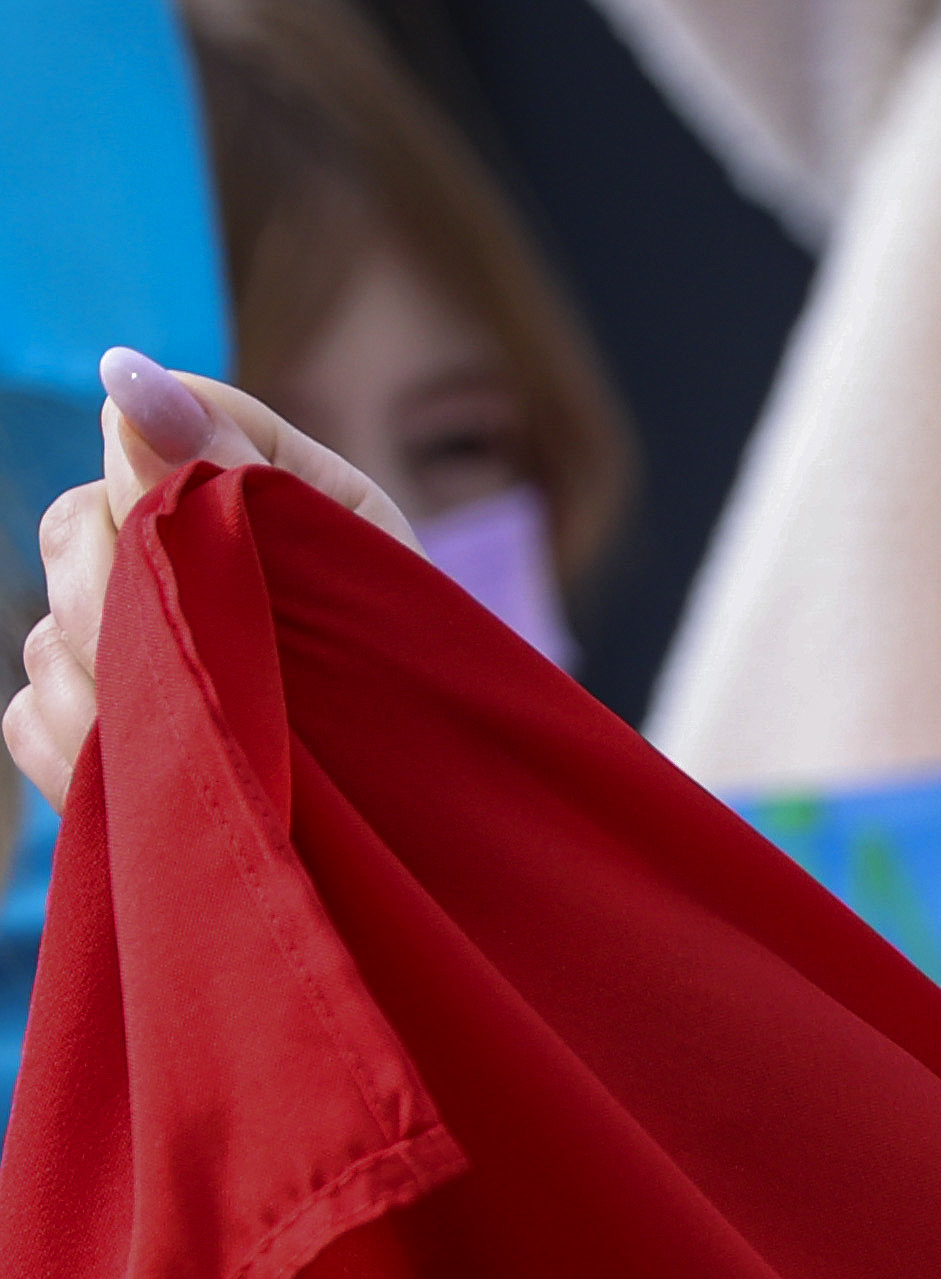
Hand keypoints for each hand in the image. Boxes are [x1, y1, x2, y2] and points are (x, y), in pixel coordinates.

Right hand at [9, 349, 412, 810]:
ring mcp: (131, 639)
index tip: (198, 563)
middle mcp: (174, 550)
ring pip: (47, 636)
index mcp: (253, 487)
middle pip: (72, 529)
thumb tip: (123, 372)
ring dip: (107, 689)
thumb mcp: (370, 566)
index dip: (151, 494)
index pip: (143, 435)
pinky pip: (31, 719)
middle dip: (118, 602)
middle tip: (192, 669)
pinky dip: (78, 751)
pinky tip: (146, 776)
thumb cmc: (432, 678)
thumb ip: (249, 468)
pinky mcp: (106, 723)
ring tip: (195, 740)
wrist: (457, 804)